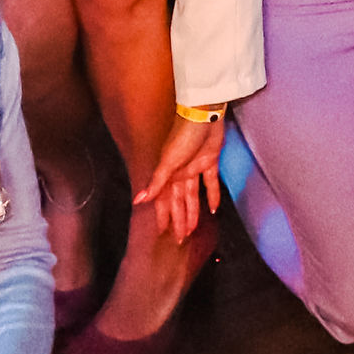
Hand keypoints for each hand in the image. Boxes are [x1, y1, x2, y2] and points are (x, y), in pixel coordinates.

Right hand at [137, 111, 230, 240]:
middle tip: (180, 239)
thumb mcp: (168, 161)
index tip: (162, 231)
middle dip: (179, 219)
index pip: (164, 200)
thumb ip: (156, 182)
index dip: (162, 215)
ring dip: (193, 212)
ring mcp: (195, 167)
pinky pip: (211, 183)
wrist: (204, 115)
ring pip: (193, 196)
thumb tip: (138, 201)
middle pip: (179, 201)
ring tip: (193, 229)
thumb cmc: (183, 136)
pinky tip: (214, 209)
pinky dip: (213, 196)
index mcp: (168, 173)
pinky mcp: (210, 161)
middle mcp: (180, 173)